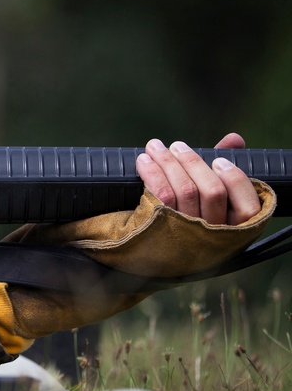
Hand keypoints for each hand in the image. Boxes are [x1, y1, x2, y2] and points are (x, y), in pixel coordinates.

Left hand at [136, 133, 260, 224]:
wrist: (143, 252)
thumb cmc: (183, 219)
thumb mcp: (206, 199)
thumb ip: (221, 170)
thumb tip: (235, 139)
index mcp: (231, 230)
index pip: (247, 207)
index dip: (235, 180)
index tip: (219, 160)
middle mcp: (212, 235)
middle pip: (212, 192)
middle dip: (194, 162)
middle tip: (177, 146)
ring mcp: (186, 235)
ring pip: (185, 191)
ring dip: (169, 163)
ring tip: (155, 147)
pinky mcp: (159, 231)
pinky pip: (160, 197)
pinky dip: (153, 174)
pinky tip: (145, 162)